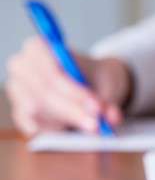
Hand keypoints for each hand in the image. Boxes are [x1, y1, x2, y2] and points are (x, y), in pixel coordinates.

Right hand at [6, 36, 131, 135]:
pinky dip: (56, 131)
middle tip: (97, 125)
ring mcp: (17, 92)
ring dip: (67, 122)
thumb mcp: (108, 83)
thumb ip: (108, 100)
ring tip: (94, 127)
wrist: (91, 82)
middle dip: (73, 112)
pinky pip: (35, 127)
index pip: (53, 73)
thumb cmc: (95, 77)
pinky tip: (74, 131)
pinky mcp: (20, 114)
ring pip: (39, 113)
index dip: (74, 93)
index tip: (97, 107)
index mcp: (38, 47)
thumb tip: (112, 119)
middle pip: (44, 95)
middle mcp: (21, 68)